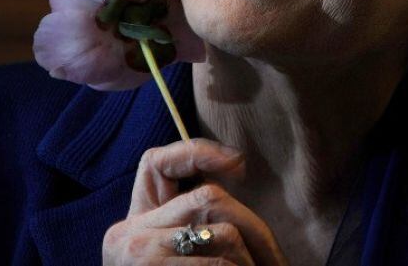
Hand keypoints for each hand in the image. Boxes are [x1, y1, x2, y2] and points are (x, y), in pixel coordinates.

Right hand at [103, 138, 288, 264]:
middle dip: (255, 229)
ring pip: (223, 234)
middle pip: (208, 199)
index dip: (197, 152)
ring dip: (254, 262)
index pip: (156, 162)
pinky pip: (217, 264)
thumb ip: (189, 223)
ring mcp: (137, 254)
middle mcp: (128, 233)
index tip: (239, 162)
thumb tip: (235, 167)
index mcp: (133, 221)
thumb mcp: (168, 253)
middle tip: (279, 264)